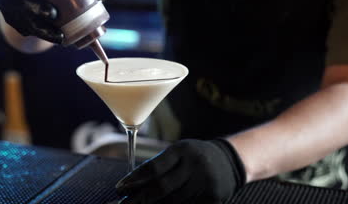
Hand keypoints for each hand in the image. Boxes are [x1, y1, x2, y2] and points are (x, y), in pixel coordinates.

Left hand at [116, 139, 245, 203]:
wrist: (228, 161)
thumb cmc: (193, 157)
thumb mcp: (178, 153)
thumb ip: (158, 166)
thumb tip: (131, 184)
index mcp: (182, 150)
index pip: (154, 167)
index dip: (134, 180)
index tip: (119, 188)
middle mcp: (195, 164)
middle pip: (162, 187)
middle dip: (139, 199)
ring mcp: (205, 182)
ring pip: (173, 201)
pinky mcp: (214, 198)